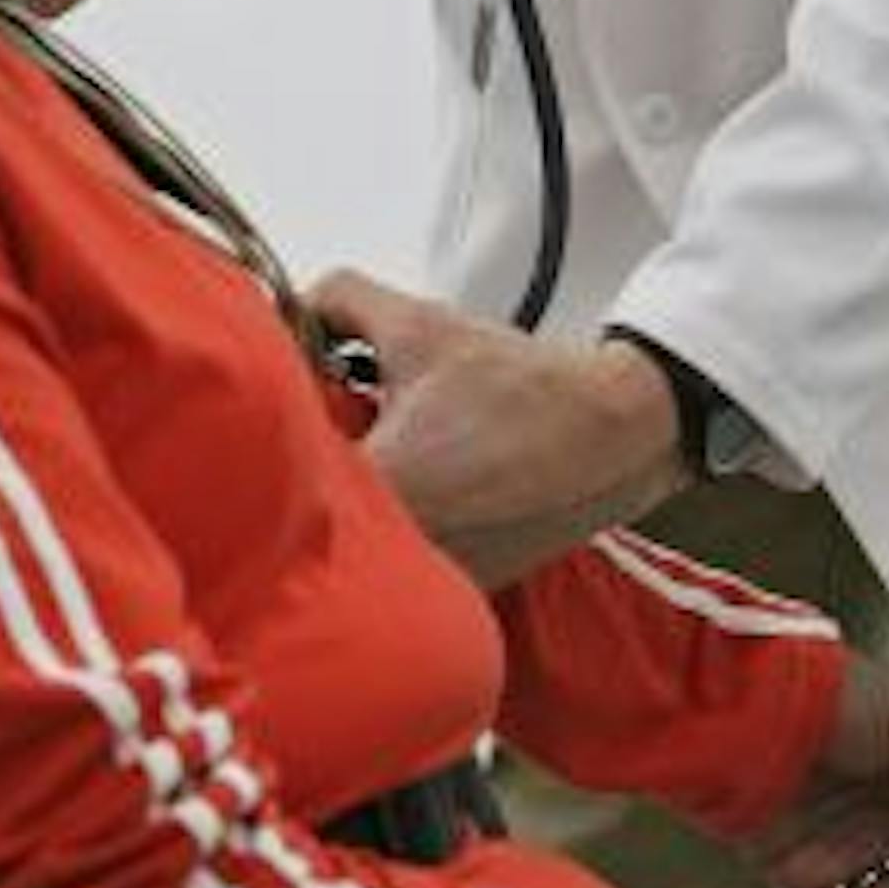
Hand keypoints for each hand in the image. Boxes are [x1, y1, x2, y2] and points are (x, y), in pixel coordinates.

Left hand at [311, 269, 688, 582]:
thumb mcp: (419, 323)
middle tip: (339, 415)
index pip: (285, 470)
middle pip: (314, 511)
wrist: (613, 432)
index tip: (295, 399)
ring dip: (357, 496)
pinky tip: (426, 476)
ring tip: (394, 446)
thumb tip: (292, 305)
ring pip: (360, 540)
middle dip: (316, 461)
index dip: (276, 430)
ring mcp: (435, 578)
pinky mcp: (461, 588)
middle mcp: (405, 552)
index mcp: (385, 489)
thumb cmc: (525, 387)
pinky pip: (404, 557)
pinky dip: (400, 519)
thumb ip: (340, 300)